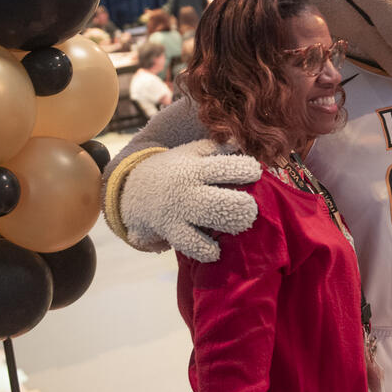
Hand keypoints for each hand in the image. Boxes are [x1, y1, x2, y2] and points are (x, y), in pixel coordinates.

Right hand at [118, 138, 261, 260]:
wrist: (135, 188)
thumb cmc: (176, 168)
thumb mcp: (192, 151)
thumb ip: (218, 147)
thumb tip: (244, 141)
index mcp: (196, 167)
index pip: (226, 167)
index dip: (246, 170)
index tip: (256, 172)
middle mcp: (188, 190)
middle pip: (221, 201)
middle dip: (243, 206)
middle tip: (251, 207)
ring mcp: (179, 212)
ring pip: (207, 223)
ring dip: (229, 225)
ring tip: (241, 225)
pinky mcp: (172, 231)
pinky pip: (190, 245)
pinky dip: (205, 250)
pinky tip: (216, 250)